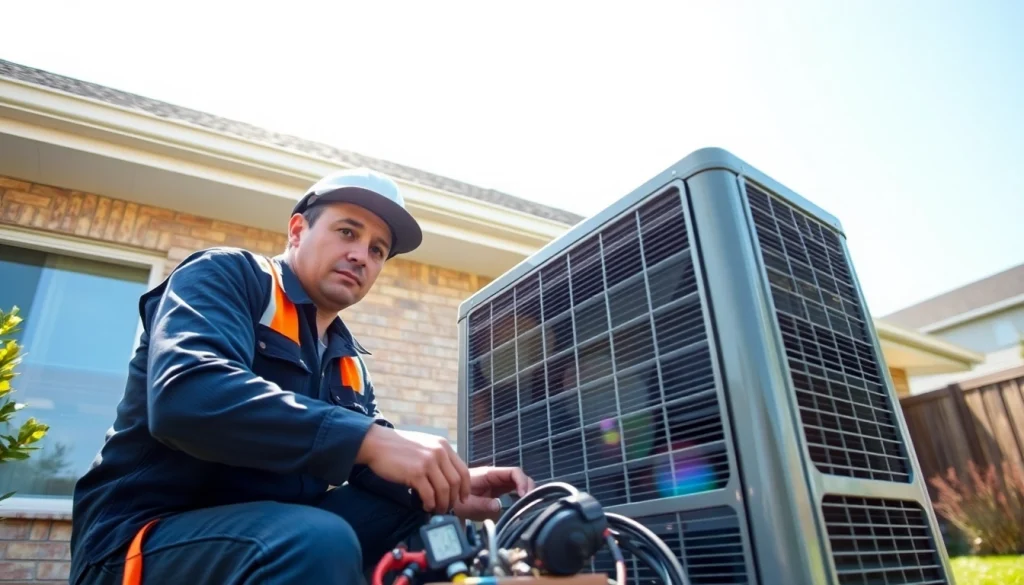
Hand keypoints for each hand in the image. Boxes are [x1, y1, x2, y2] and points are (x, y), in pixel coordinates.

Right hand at [355, 425, 470, 512]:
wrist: (377, 443)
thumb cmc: (399, 447)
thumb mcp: (425, 445)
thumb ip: (438, 457)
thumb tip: (448, 479)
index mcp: (443, 446)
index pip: (463, 470)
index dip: (465, 488)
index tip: (462, 498)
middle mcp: (439, 452)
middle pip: (456, 482)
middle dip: (453, 499)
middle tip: (448, 507)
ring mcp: (428, 462)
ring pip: (444, 490)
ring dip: (442, 504)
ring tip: (436, 509)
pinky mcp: (415, 473)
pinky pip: (429, 494)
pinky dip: (430, 504)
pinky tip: (426, 506)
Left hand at [453, 466, 535, 521]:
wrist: (445, 498)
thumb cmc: (455, 500)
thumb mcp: (467, 505)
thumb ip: (483, 505)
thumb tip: (499, 506)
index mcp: (489, 475)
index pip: (513, 472)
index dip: (522, 482)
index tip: (524, 495)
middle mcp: (496, 477)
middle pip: (519, 477)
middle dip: (528, 487)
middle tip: (530, 503)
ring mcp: (497, 483)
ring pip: (518, 483)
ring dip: (525, 493)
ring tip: (527, 506)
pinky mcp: (497, 491)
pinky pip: (513, 490)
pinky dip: (519, 497)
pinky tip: (520, 507)